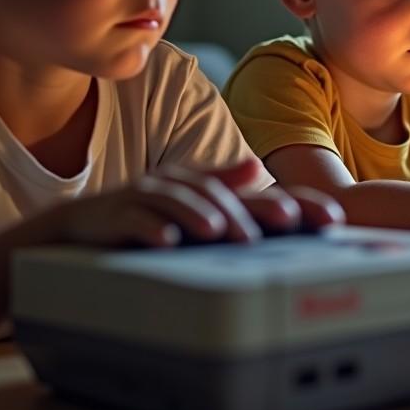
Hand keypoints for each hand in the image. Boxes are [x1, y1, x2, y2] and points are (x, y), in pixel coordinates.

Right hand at [57, 158, 341, 247]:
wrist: (78, 226)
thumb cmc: (141, 213)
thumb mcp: (187, 199)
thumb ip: (221, 184)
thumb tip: (256, 167)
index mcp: (204, 187)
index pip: (258, 195)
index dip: (295, 203)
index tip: (331, 218)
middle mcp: (180, 186)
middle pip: (223, 196)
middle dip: (256, 210)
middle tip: (289, 222)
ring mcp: (147, 199)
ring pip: (181, 203)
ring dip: (205, 215)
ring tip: (225, 232)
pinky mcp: (116, 216)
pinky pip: (135, 221)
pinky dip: (151, 229)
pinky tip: (166, 241)